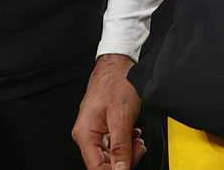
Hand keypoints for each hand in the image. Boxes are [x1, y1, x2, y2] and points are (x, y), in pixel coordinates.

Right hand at [72, 54, 146, 169]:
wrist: (118, 64)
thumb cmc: (116, 82)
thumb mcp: (122, 117)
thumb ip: (121, 147)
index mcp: (85, 134)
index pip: (97, 168)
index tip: (128, 166)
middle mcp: (85, 134)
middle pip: (104, 163)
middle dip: (124, 159)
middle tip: (138, 148)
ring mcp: (93, 131)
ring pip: (110, 154)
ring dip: (127, 150)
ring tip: (136, 138)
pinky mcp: (101, 127)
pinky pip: (112, 143)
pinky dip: (125, 142)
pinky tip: (132, 134)